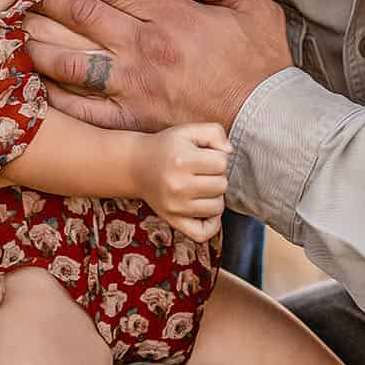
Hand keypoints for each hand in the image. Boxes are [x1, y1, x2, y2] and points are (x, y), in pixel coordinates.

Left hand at [27, 0, 291, 132]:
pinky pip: (82, 109)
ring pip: (70, 59)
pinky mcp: (132, 122)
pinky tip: (35, 85)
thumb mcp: (251, 10)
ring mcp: (134, 87)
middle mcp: (144, 48)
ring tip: (19, 34)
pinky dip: (54, 96)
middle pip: (81, 15)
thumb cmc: (264, 67)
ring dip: (39, 43)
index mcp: (169, 16)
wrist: (269, 126)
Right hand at [130, 122, 229, 239]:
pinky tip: (205, 210)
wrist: (135, 165)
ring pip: (217, 207)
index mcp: (182, 160)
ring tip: (200, 187)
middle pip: (222, 185)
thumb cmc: (166, 147)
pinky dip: (211, 224)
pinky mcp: (173, 220)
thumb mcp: (187, 131)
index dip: (217, 156)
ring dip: (214, 196)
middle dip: (216, 176)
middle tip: (200, 171)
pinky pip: (202, 233)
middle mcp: (177, 185)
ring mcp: (175, 206)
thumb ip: (214, 132)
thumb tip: (229, 152)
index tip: (204, 156)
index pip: (222, 162)